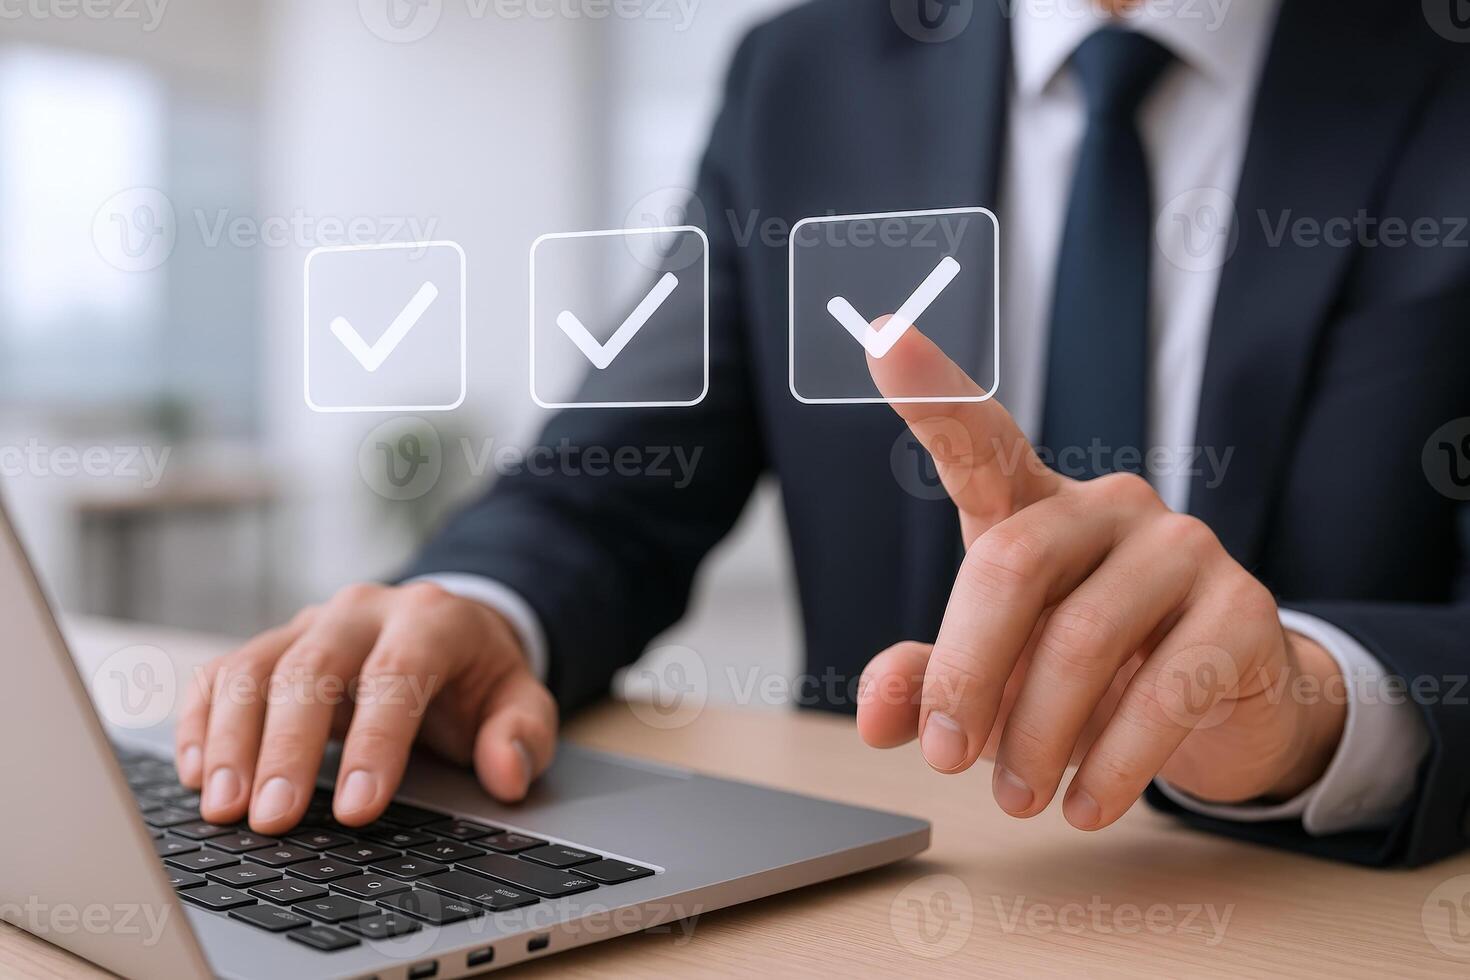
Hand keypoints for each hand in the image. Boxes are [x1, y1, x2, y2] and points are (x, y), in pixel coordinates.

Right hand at [174, 582, 555, 833]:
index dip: (375, 743)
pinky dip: (201, 722)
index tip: (355, 810)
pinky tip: (197, 775)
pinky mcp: (270, 645)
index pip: (397, 674)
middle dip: (287, 748)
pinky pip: (220, 675)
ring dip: (230, 741)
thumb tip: (508, 774)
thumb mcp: (520, 698)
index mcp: (431, 619)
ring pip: (253, 668)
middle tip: (271, 820)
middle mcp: (361, 611)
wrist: (444, 631)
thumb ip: (523, 733)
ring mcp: (308, 624)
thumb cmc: (477, 677)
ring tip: (223, 809)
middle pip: (311, 669)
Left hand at [856, 325, 1344, 830]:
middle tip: (945, 756)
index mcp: (1031, 503)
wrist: (1223, 702)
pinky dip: (1111, 764)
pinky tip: (1085, 801)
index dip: (930, 389)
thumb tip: (875, 714)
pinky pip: (1163, 691)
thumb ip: (929, 678)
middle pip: (1009, 565)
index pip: (977, 437)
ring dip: (1035, 737)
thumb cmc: (1085, 667)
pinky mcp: (1243, 608)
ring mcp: (1181, 548)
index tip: (878, 338)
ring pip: (1082, 640)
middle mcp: (1107, 504)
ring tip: (1016, 794)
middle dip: (965, 674)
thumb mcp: (995, 671)